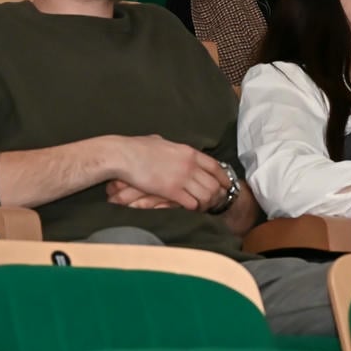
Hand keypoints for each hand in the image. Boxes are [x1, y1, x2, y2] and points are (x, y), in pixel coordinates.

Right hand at [111, 135, 230, 211]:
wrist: (123, 155)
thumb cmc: (136, 147)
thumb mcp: (159, 141)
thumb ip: (168, 145)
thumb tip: (165, 143)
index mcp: (188, 152)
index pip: (215, 166)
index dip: (223, 177)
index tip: (226, 184)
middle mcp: (189, 165)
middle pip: (214, 183)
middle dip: (217, 194)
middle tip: (215, 201)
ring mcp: (182, 178)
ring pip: (206, 195)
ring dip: (206, 203)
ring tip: (203, 207)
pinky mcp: (171, 190)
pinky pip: (191, 203)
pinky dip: (193, 208)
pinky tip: (190, 209)